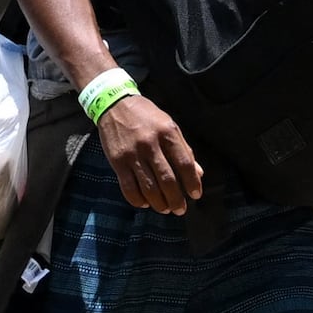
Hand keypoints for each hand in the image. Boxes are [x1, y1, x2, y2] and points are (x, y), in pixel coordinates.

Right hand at [97, 91, 203, 215]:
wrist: (114, 104)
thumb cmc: (146, 116)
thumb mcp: (169, 125)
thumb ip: (184, 149)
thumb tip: (198, 173)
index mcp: (167, 132)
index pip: (184, 163)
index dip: (192, 182)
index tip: (196, 195)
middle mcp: (150, 144)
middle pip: (167, 179)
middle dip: (176, 199)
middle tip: (180, 209)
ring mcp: (132, 154)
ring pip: (149, 188)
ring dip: (159, 204)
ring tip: (165, 209)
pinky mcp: (117, 162)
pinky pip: (128, 188)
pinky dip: (138, 200)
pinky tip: (145, 203)